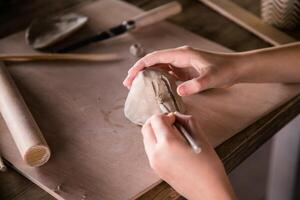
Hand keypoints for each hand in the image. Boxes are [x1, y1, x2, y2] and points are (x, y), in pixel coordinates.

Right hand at [123, 46, 241, 95]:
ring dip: (146, 75)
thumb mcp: (211, 78)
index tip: (131, 76)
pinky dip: (156, 79)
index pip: (155, 58)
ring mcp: (180, 64)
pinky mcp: (184, 71)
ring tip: (135, 86)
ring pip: (158, 67)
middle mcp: (178, 57)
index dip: (141, 66)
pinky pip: (166, 73)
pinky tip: (152, 87)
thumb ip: (196, 84)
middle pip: (153, 62)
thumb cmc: (224, 70)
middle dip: (139, 71)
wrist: (235, 69)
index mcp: (181, 55)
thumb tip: (179, 91)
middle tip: (128, 84)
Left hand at [141, 112, 235, 199]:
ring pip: (146, 139)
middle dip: (157, 121)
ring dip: (155, 132)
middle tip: (170, 122)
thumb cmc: (209, 168)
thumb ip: (188, 122)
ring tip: (172, 134)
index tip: (175, 118)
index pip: (156, 120)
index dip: (165, 115)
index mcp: (167, 144)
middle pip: (146, 128)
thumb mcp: (201, 139)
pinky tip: (171, 145)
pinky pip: (150, 150)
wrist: (209, 192)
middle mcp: (156, 154)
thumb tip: (178, 116)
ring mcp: (154, 163)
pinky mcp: (157, 170)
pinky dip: (156, 143)